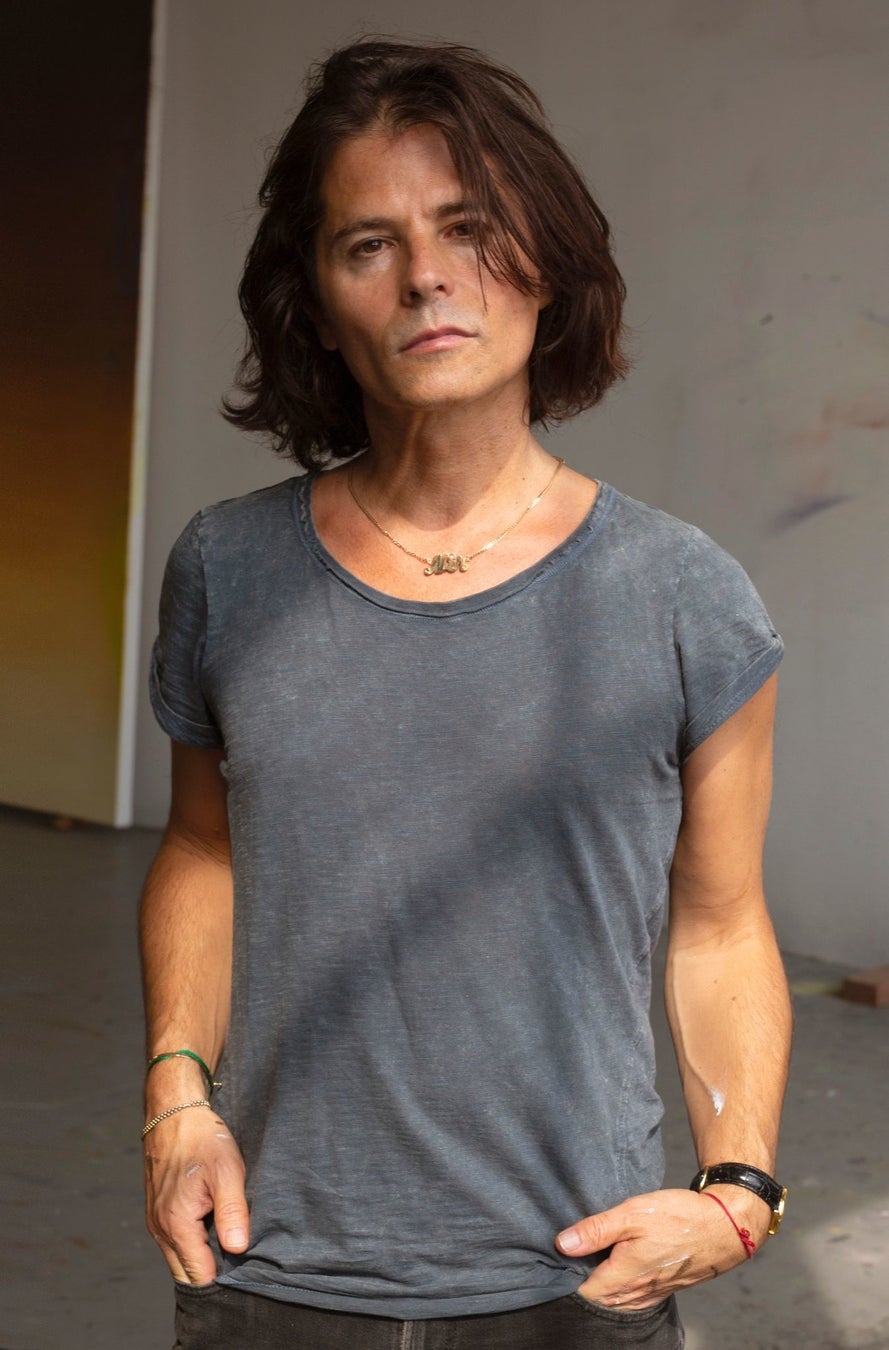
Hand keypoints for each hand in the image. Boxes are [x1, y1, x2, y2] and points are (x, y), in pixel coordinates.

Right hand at [143, 1102, 248, 1284]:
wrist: (174, 1113)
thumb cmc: (202, 1140)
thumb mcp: (227, 1172)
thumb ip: (232, 1213)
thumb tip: (238, 1249)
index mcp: (177, 1225)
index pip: (199, 1276)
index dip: (222, 1278)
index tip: (243, 1268)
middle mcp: (161, 1230)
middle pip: (186, 1274)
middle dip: (210, 1273)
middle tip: (238, 1257)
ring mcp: (156, 1222)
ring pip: (179, 1259)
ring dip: (201, 1257)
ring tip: (227, 1239)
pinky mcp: (157, 1212)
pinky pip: (174, 1242)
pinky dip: (192, 1243)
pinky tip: (211, 1226)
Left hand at [555, 1186, 770, 1309]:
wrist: (724, 1227)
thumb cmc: (679, 1217)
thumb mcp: (632, 1213)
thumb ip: (597, 1230)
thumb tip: (563, 1244)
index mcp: (625, 1275)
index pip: (585, 1292)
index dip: (568, 1278)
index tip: (559, 1260)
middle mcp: (638, 1292)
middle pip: (600, 1299)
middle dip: (584, 1283)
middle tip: (572, 1259)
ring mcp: (653, 1293)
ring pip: (618, 1300)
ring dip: (604, 1286)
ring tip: (592, 1262)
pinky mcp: (665, 1288)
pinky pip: (635, 1298)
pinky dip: (622, 1288)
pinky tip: (619, 1270)